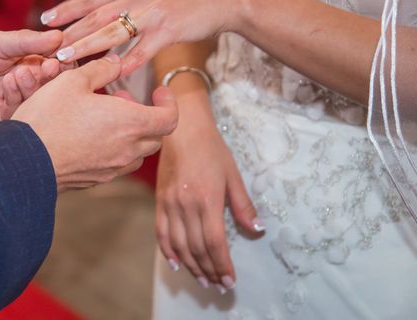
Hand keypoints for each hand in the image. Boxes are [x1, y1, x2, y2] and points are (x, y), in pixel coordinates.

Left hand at [0, 29, 64, 131]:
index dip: (61, 62)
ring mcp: (6, 105)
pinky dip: (16, 100)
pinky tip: (10, 84)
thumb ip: (27, 42)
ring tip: (23, 72)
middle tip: (51, 67)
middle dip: (51, 77)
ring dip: (32, 87)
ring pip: (33, 103)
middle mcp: (19, 87)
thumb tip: (60, 36)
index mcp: (23, 65)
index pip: (52, 67)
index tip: (65, 56)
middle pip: (47, 88)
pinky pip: (13, 117)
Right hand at [12, 55, 178, 190]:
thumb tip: (116, 63)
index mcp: (130, 123)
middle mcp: (127, 150)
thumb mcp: (73, 80)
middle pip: (156, 136)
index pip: (169, 118)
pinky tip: (90, 136)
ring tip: (107, 119)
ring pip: (137, 153)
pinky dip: (115, 149)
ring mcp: (112, 169)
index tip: (158, 92)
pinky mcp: (96, 180)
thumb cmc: (49, 117)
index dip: (169, 103)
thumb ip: (101, 69)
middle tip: (124, 100)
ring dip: (132, 135)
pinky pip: (117, 165)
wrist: (23, 160)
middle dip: (147, 116)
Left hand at [42, 0, 257, 75]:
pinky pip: (142, 50)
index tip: (46, 19)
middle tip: (47, 47)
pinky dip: (126, 62)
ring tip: (66, 60)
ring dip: (87, 47)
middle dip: (69, 32)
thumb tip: (107, 6)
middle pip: (96, 15)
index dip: (68, 8)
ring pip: (112, 32)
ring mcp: (152, 12)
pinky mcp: (168, 29)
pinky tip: (110, 74)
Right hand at [156, 94, 262, 291]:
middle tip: (219, 286)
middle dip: (209, 271)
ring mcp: (170, 204)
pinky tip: (176, 264)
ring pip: (179, 245)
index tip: (230, 280)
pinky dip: (168, 252)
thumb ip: (243, 204)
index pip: (215, 242)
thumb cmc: (211, 148)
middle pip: (197, 248)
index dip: (223, 265)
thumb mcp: (232, 174)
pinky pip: (161, 233)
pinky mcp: (159, 201)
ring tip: (203, 280)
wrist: (181, 129)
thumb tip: (257, 229)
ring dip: (192, 266)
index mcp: (207, 199)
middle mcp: (186, 205)